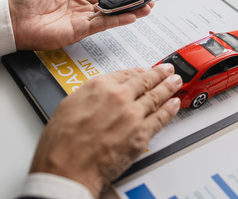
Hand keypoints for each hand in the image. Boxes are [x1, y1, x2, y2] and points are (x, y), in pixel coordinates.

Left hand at [8, 0, 153, 50]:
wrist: (14, 20)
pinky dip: (117, 21)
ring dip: (129, 13)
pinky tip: (131, 17)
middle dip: (130, 4)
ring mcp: (82, 21)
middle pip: (111, 6)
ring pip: (111, 16)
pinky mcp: (80, 31)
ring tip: (146, 9)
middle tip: (148, 2)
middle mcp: (81, 10)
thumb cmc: (25, 1)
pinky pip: (102, 25)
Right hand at [29, 63, 181, 197]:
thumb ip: (88, 96)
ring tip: (175, 82)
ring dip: (168, 87)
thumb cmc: (62, 142)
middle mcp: (118, 96)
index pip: (125, 74)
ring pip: (156, 96)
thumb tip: (96, 96)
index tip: (143, 70)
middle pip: (144, 81)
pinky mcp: (142, 133)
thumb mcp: (69, 105)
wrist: (68, 167)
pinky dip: (170, 109)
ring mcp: (132, 114)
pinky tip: (174, 104)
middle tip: (166, 70)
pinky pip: (161, 118)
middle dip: (158, 74)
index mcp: (99, 86)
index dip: (137, 71)